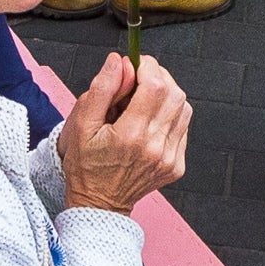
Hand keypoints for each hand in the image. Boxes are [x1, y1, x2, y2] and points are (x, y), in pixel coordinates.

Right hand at [57, 52, 192, 213]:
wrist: (98, 203)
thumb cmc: (85, 165)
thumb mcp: (81, 123)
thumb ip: (102, 88)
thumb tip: (118, 62)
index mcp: (131, 136)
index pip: (156, 86)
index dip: (148, 66)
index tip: (135, 64)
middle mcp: (155, 147)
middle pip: (174, 94)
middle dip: (158, 77)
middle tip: (138, 81)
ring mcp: (169, 158)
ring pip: (183, 108)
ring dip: (166, 95)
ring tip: (143, 102)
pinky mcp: (176, 165)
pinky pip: (183, 127)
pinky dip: (170, 116)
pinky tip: (149, 122)